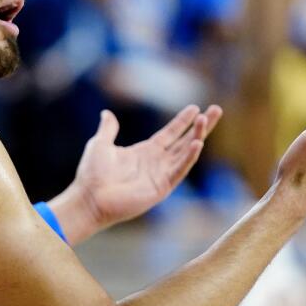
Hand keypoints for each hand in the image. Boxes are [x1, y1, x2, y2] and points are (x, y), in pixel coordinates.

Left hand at [71, 104, 221, 231]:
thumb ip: (108, 129)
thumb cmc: (92, 175)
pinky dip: (189, 157)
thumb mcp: (100, 144)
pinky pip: (179, 170)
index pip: (170, 133)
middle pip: (185, 140)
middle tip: (216, 109)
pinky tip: (198, 143)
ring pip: (185, 152)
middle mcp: (156, 162)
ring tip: (206, 119)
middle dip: (201, 125)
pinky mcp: (161, 188)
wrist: (89, 198)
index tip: (196, 108)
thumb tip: (107, 113)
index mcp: (145, 152)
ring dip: (197, 136)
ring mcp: (160, 175)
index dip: (183, 121)